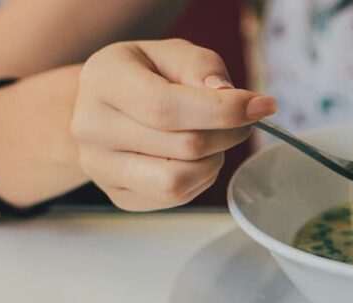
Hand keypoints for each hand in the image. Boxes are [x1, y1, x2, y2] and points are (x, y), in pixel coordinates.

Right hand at [71, 39, 276, 210]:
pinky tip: (196, 158)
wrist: (103, 106)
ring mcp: (100, 167)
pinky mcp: (118, 195)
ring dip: (214, 161)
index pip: (166, 107)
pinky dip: (200, 179)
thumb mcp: (171, 53)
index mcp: (103, 80)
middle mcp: (92, 127)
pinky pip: (175, 199)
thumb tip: (229, 95)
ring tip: (214, 139)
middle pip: (183, 146)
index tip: (261, 106)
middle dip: (228, 134)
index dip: (222, 110)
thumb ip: (201, 67)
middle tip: (242, 120)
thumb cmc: (145, 75)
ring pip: (178, 182)